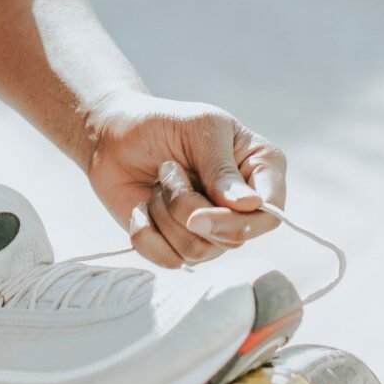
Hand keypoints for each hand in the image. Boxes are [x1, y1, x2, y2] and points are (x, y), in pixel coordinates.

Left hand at [85, 92, 286, 266]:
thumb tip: (250, 205)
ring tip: (157, 184)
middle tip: (167, 171)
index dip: (239, 223)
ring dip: (164, 215)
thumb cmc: (162, 123)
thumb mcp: (198, 128)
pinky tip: (142, 207)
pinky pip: (169, 260)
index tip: (199, 215)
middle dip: (187, 208)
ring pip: (198, 251)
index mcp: (260, 169)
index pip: (270, 214)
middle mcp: (242, 206)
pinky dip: (146, 232)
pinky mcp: (179, 246)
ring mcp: (212, 229)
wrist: (113, 139)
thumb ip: (222, 168)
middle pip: (232, 238)